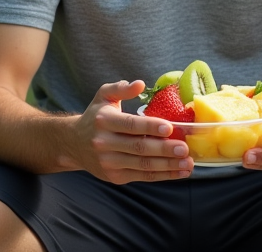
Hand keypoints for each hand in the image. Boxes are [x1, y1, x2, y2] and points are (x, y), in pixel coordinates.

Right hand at [72, 79, 193, 183]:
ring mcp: (109, 163)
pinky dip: (162, 176)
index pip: (130, 125)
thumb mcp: (104, 96)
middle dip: (164, 149)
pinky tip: (178, 172)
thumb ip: (121, 89)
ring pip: (142, 166)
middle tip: (184, 149)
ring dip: (167, 166)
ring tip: (187, 164)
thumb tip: (140, 84)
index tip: (169, 128)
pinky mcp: (115, 177)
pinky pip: (142, 176)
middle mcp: (104, 143)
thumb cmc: (96, 117)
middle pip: (139, 147)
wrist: (73, 144)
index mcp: (104, 121)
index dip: (150, 127)